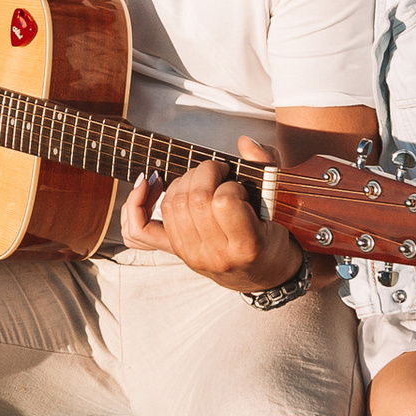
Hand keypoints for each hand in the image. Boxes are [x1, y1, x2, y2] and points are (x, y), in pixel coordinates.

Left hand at [122, 135, 302, 291]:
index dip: (230, 184)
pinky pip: (139, 230)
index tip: (239, 186)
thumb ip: (267, 167)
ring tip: (201, 179)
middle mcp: (215, 254)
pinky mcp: (175, 251)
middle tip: (219, 172)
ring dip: (183, 180)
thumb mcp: (279, 202)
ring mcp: (191, 255)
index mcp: (247, 245)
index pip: (223, 202)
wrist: (264, 273)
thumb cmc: (273, 233)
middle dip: (205, 173)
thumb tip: (244, 142)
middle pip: (193, 199)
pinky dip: (136, 202)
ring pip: (171, 205)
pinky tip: (148, 182)